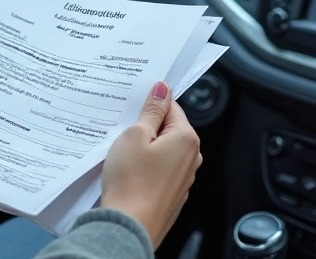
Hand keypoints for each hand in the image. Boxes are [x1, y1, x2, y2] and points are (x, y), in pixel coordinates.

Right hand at [100, 81, 201, 248]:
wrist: (129, 226)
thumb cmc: (131, 182)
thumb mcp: (135, 135)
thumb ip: (151, 111)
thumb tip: (162, 90)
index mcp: (186, 138)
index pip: (171, 107)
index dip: (150, 106)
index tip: (133, 110)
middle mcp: (192, 157)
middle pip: (168, 129)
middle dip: (147, 129)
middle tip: (124, 133)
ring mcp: (184, 178)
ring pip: (163, 151)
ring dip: (145, 149)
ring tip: (124, 156)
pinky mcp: (172, 193)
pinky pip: (160, 170)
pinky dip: (146, 168)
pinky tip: (130, 173)